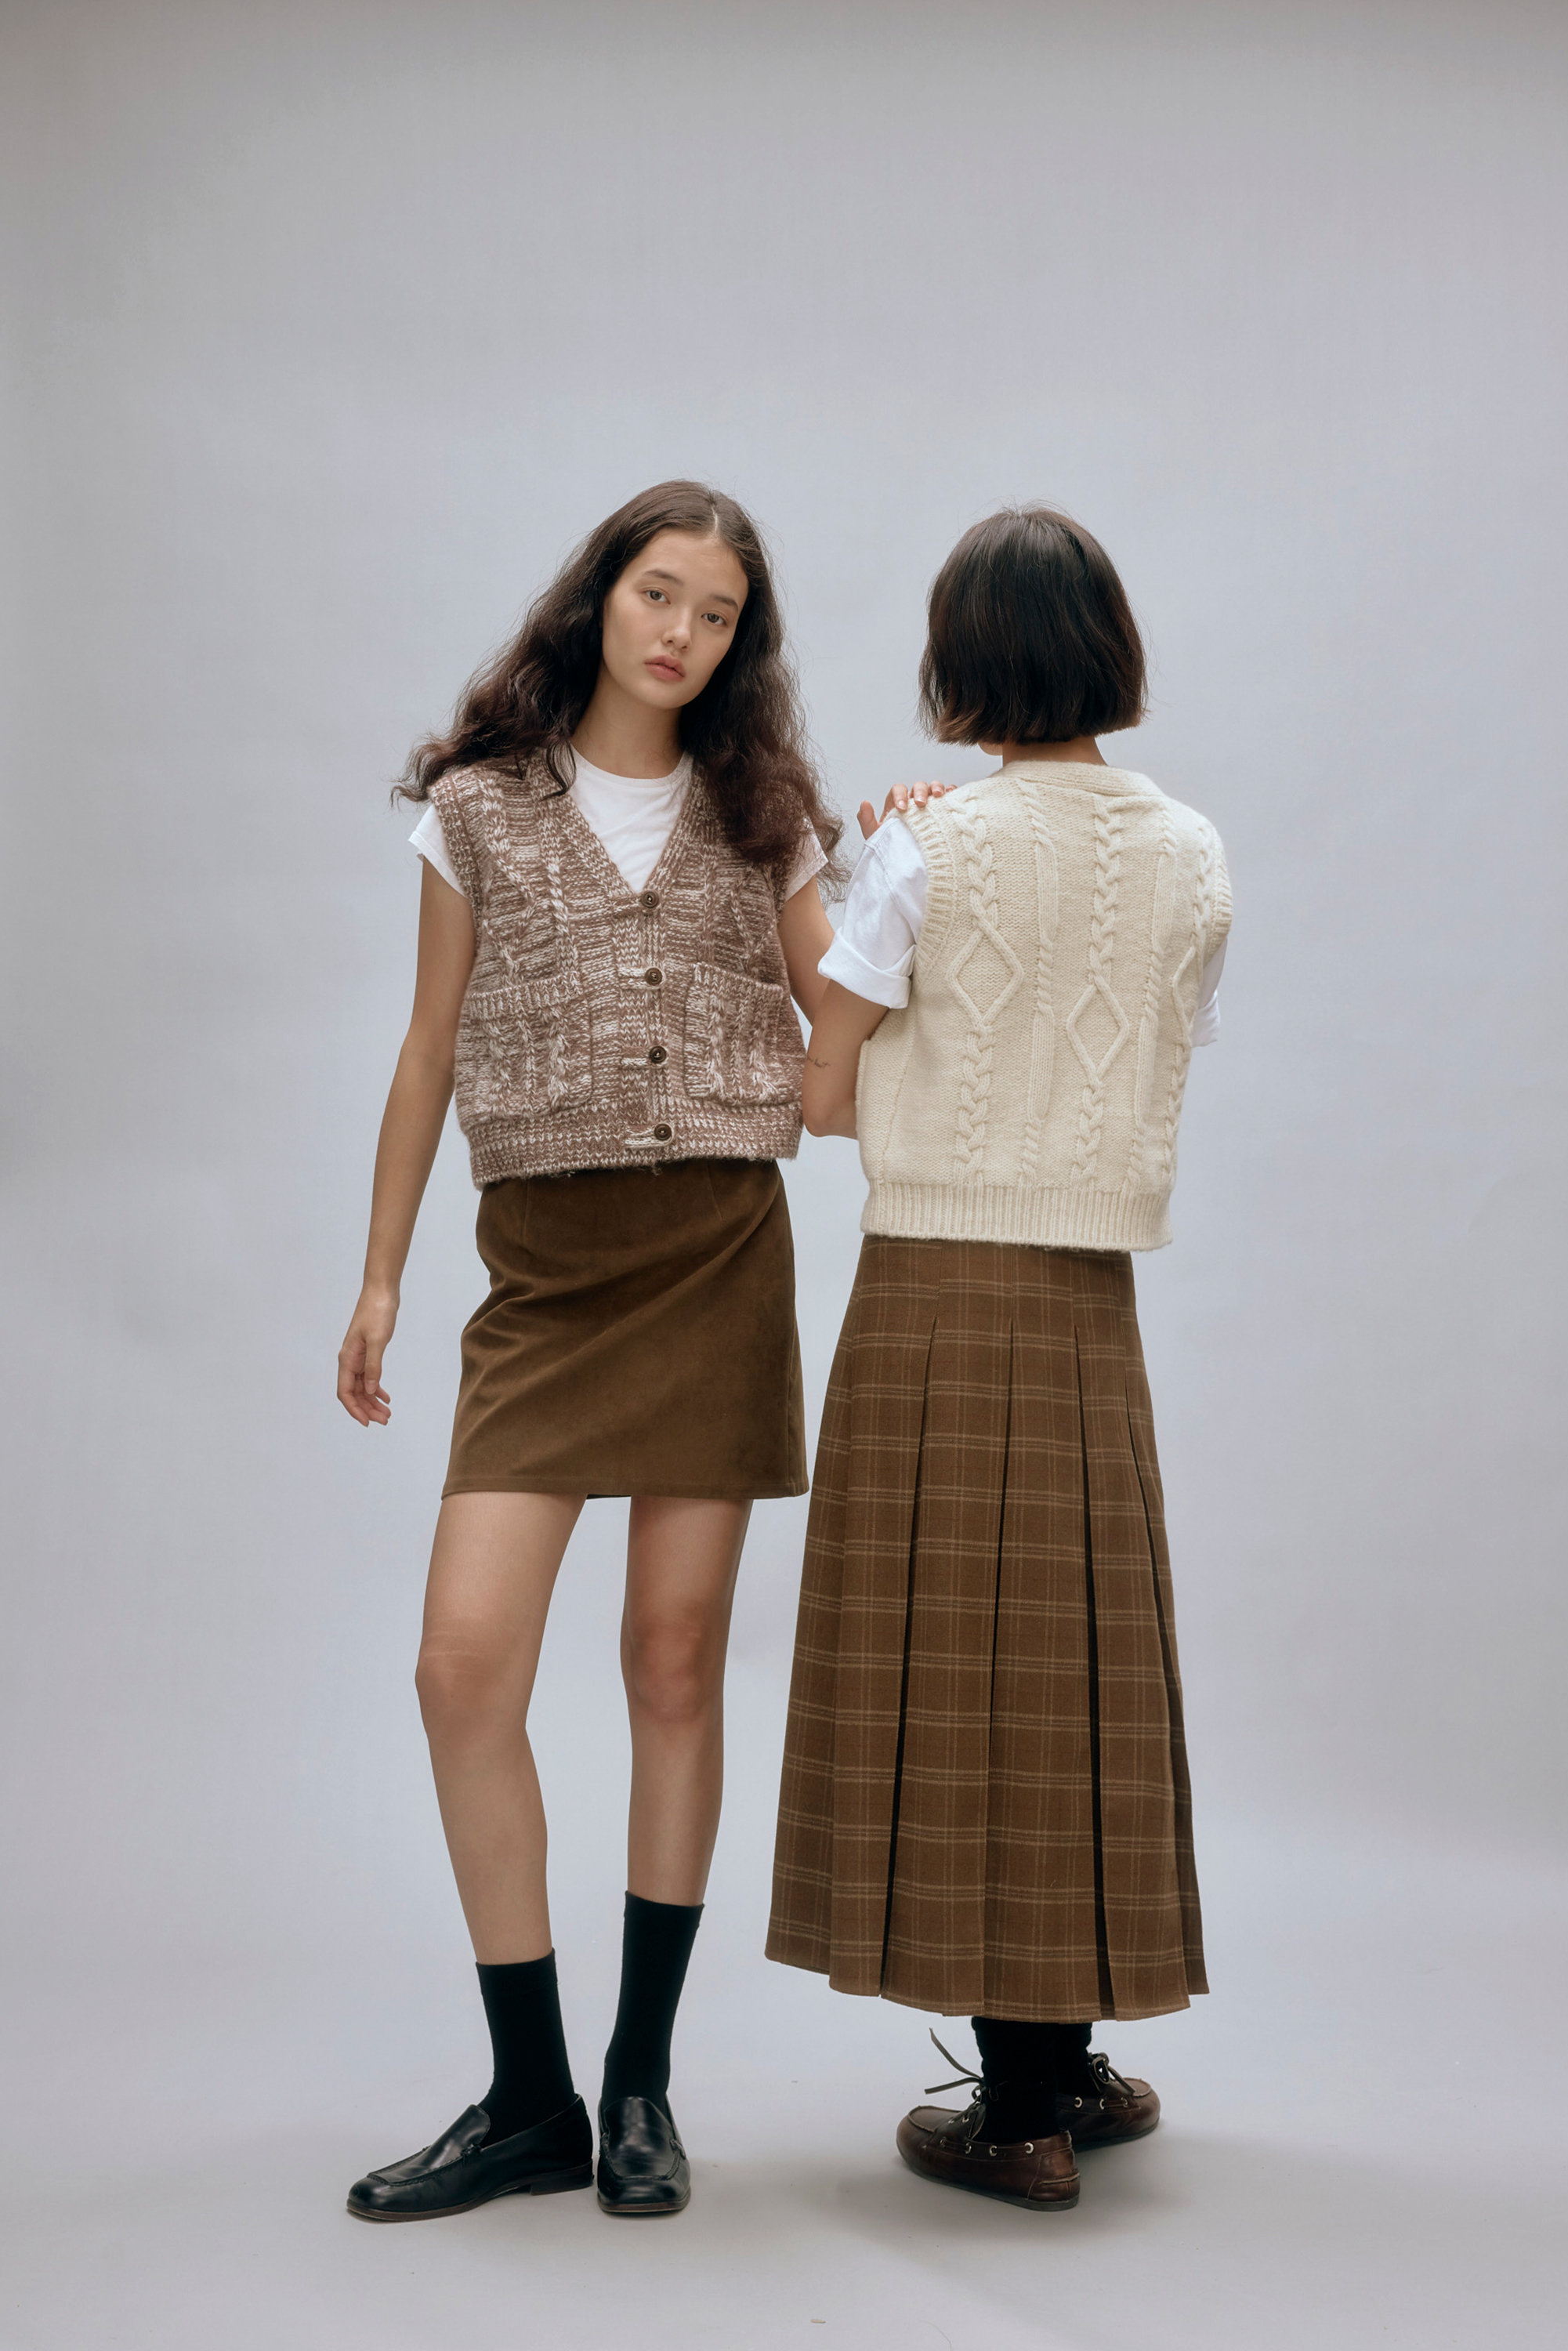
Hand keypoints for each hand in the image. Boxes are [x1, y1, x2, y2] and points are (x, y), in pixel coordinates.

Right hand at [337, 1288, 397, 1425]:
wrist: (381, 1292)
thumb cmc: (377, 1312)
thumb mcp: (377, 1340)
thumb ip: (373, 1366)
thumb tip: (370, 1390)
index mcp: (347, 1359)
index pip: (345, 1392)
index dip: (354, 1409)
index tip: (367, 1423)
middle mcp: (349, 1360)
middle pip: (354, 1393)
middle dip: (366, 1409)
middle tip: (384, 1420)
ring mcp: (358, 1356)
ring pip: (362, 1386)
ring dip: (372, 1401)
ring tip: (387, 1413)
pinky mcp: (367, 1352)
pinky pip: (369, 1376)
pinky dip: (376, 1388)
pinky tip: (386, 1396)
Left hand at [857, 780, 947, 839]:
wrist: (906, 863)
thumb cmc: (891, 848)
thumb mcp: (875, 836)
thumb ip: (867, 820)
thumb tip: (864, 803)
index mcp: (897, 803)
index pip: (898, 790)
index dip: (900, 795)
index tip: (902, 808)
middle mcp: (913, 801)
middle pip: (917, 787)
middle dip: (919, 792)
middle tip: (920, 804)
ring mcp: (928, 805)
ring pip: (932, 788)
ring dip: (936, 788)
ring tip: (938, 796)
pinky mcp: (941, 811)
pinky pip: (947, 798)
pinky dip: (950, 793)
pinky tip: (951, 797)